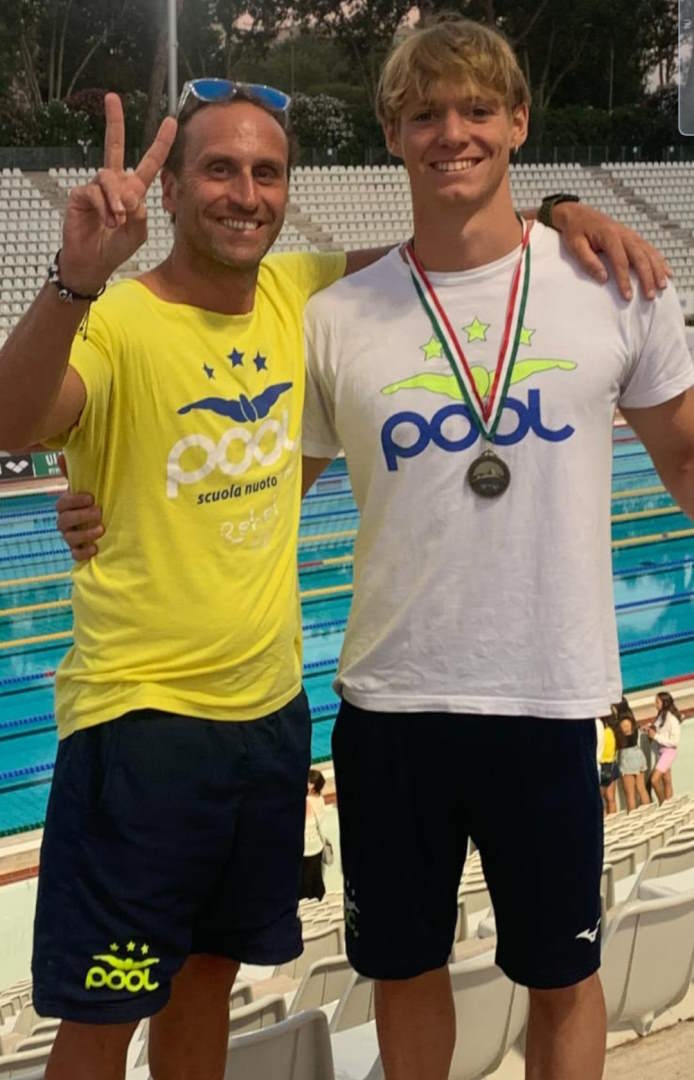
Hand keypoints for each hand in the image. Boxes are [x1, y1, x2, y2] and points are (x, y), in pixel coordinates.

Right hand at [56, 454, 102, 560]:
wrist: (108, 525)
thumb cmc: (94, 504)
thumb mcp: (88, 489)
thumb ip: (75, 474)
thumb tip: (60, 455)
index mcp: (67, 507)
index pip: (63, 503)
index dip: (75, 501)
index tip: (91, 498)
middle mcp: (65, 523)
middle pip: (64, 521)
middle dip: (81, 516)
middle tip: (99, 513)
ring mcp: (71, 538)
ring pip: (69, 538)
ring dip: (84, 534)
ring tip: (101, 529)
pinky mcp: (78, 552)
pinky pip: (75, 555)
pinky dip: (83, 553)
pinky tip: (95, 548)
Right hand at [59, 93, 176, 294]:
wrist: (93, 263)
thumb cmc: (116, 247)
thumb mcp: (138, 231)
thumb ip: (140, 212)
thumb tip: (129, 194)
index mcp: (133, 190)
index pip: (149, 163)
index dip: (160, 143)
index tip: (171, 121)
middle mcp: (114, 183)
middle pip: (114, 146)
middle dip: (114, 122)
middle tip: (112, 98)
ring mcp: (96, 187)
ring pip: (109, 178)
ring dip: (116, 200)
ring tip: (117, 221)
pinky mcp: (80, 195)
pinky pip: (95, 193)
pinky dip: (104, 209)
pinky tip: (106, 222)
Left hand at [551, 202, 670, 302]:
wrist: (577, 213)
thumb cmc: (574, 231)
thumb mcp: (575, 245)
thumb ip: (588, 261)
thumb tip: (603, 278)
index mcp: (608, 235)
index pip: (620, 261)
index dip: (625, 280)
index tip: (628, 296)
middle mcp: (623, 233)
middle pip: (640, 257)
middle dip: (647, 277)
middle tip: (650, 296)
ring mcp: (630, 234)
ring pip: (649, 252)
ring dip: (657, 269)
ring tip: (663, 286)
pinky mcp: (633, 236)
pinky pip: (650, 248)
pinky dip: (660, 260)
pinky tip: (667, 271)